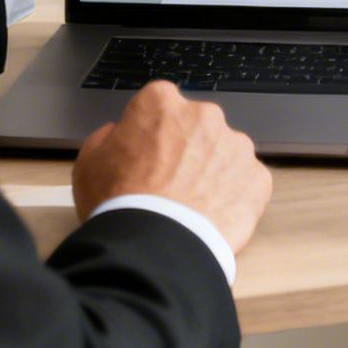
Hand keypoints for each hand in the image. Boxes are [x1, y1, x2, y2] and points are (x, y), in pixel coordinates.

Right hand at [72, 81, 273, 254]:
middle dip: (187, 147)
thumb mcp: (90, 160)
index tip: (147, 153)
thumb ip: (111, 136)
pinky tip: (213, 216)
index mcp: (162, 103)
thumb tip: (122, 135)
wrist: (155, 245)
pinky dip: (234, 195)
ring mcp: (236, 145)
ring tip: (191, 204)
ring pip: (225, 152)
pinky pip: (246, 181)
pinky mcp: (258, 176)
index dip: (151, 131)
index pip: (160, 105)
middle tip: (169, 182)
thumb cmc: (119, 202)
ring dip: (213, 170)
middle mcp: (205, 115)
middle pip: (197, 126)